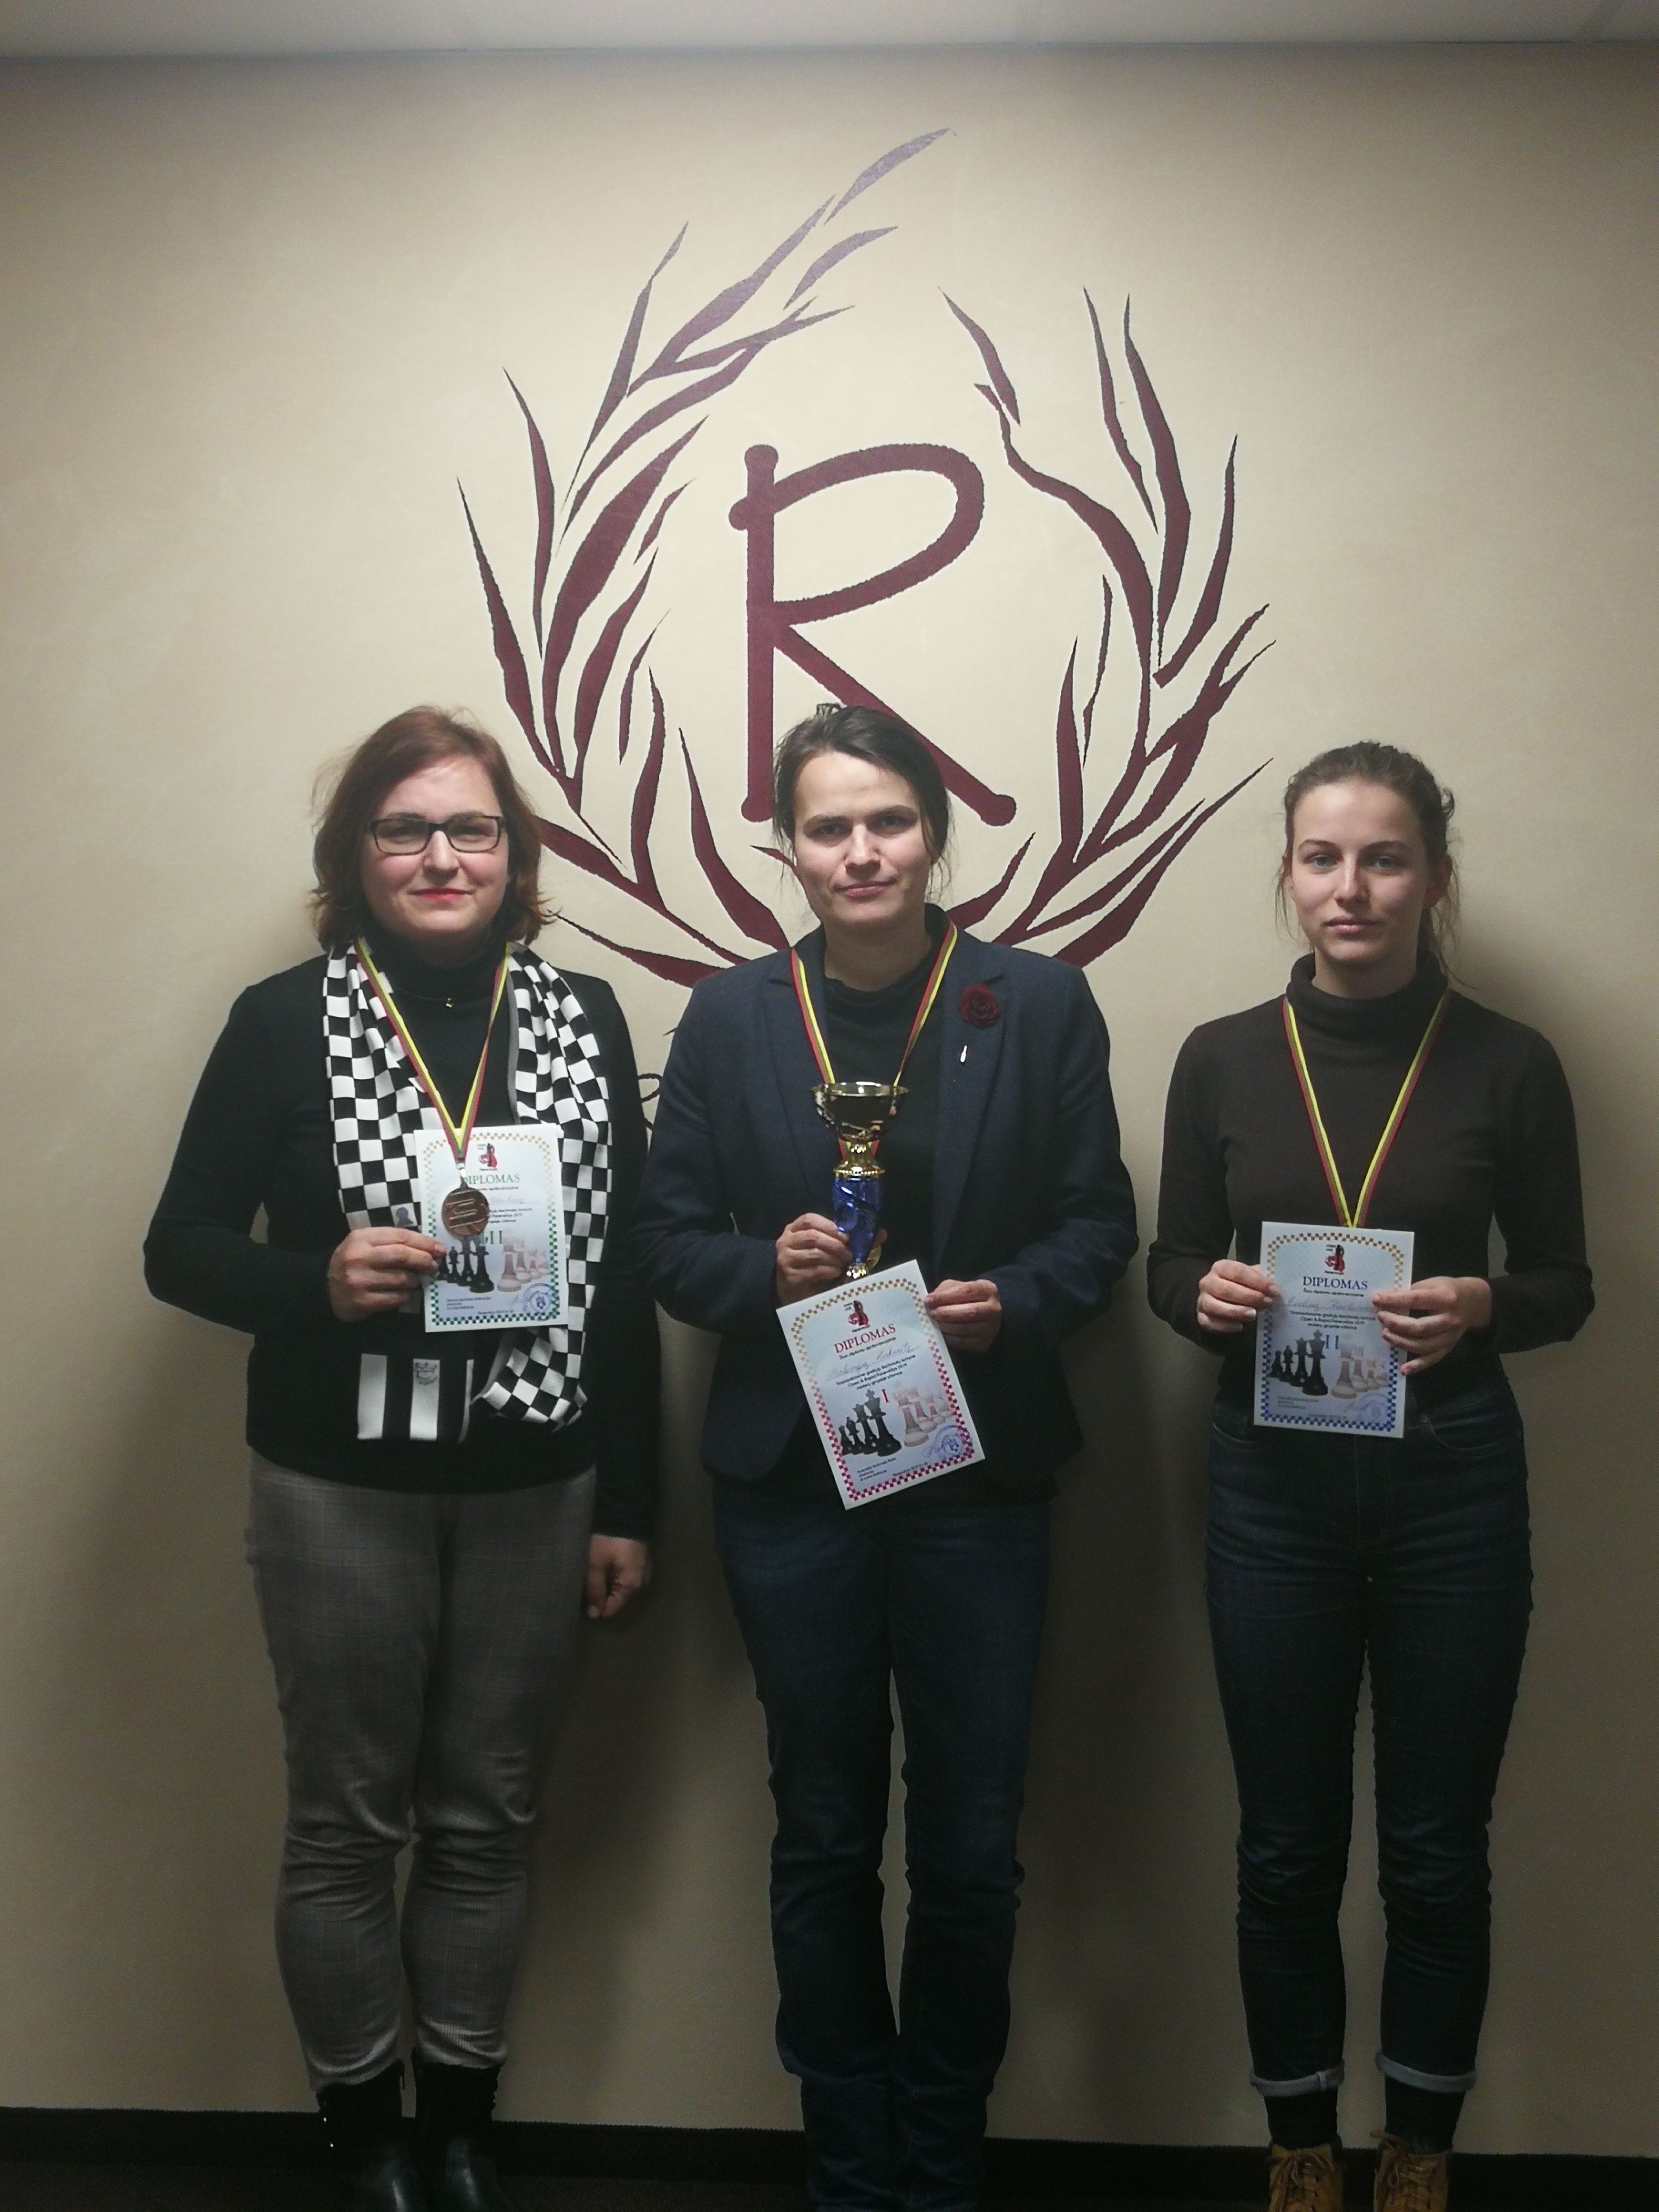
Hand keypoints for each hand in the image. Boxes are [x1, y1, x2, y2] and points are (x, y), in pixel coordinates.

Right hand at [328, 1226, 443, 1320]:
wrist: (324, 1287)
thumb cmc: (352, 1261)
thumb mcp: (365, 1243)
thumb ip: (392, 1242)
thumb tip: (428, 1248)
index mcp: (361, 1238)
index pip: (399, 1236)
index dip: (423, 1242)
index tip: (439, 1248)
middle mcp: (358, 1258)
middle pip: (401, 1256)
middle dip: (423, 1260)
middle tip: (434, 1265)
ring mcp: (359, 1281)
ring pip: (401, 1279)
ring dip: (414, 1280)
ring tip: (415, 1280)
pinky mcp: (361, 1301)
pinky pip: (394, 1298)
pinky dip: (404, 1295)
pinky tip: (403, 1293)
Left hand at [585, 1536, 651, 1620]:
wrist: (625, 1510)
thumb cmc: (607, 1540)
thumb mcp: (595, 1565)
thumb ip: (594, 1591)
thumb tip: (595, 1615)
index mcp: (632, 1586)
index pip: (612, 1609)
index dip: (595, 1607)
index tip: (580, 1598)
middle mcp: (642, 1583)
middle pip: (617, 1599)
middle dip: (600, 1595)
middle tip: (584, 1583)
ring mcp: (643, 1571)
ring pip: (620, 1587)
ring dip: (606, 1583)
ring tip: (592, 1573)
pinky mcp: (640, 1561)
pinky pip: (625, 1576)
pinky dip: (613, 1574)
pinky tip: (603, 1565)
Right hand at [775, 1212, 854, 1301]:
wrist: (790, 1288)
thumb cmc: (805, 1263)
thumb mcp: (813, 1246)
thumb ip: (825, 1237)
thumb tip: (846, 1236)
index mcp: (792, 1230)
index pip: (809, 1220)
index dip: (829, 1226)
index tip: (844, 1236)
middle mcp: (785, 1242)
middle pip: (813, 1237)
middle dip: (835, 1244)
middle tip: (848, 1253)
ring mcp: (786, 1259)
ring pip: (815, 1254)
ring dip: (834, 1258)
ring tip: (843, 1263)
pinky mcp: (791, 1276)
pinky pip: (815, 1270)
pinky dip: (830, 1270)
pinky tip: (836, 1272)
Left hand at [926, 1278, 1001, 1353]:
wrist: (985, 1315)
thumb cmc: (967, 1298)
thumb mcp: (958, 1287)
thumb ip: (945, 1291)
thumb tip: (930, 1301)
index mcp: (988, 1290)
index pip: (966, 1291)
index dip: (946, 1296)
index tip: (928, 1300)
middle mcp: (993, 1309)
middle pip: (969, 1312)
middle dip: (947, 1313)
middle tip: (931, 1313)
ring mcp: (991, 1329)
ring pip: (965, 1329)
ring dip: (946, 1327)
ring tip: (934, 1323)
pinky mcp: (984, 1344)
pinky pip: (963, 1343)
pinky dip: (949, 1338)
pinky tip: (940, 1333)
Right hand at [1196, 1259, 1275, 1333]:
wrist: (1220, 1297)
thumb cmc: (1240, 1285)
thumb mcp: (1250, 1277)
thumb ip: (1261, 1279)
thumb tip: (1275, 1286)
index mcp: (1221, 1267)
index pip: (1238, 1271)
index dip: (1257, 1281)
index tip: (1274, 1290)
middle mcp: (1208, 1282)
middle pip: (1226, 1289)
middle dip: (1249, 1297)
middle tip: (1267, 1303)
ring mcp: (1202, 1300)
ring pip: (1214, 1306)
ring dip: (1236, 1311)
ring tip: (1253, 1315)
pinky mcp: (1201, 1317)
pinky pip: (1210, 1323)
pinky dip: (1225, 1325)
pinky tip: (1240, 1326)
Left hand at [1371, 1275, 1491, 1373]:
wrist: (1474, 1302)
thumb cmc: (1447, 1290)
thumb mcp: (1433, 1283)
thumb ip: (1413, 1291)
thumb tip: (1386, 1300)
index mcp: (1445, 1298)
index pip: (1416, 1300)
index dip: (1395, 1300)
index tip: (1376, 1299)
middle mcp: (1450, 1319)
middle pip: (1420, 1327)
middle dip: (1397, 1324)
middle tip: (1380, 1318)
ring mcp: (1450, 1336)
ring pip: (1424, 1345)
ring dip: (1401, 1342)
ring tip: (1385, 1334)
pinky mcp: (1449, 1347)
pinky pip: (1433, 1359)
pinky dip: (1417, 1366)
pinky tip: (1403, 1369)